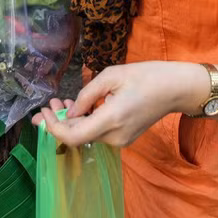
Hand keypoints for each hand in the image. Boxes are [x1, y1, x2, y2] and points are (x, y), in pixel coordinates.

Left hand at [32, 61, 205, 147]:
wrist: (175, 88)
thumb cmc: (145, 76)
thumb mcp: (111, 76)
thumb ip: (87, 95)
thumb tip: (71, 111)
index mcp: (110, 120)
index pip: (72, 136)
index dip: (53, 127)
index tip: (42, 112)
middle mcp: (114, 137)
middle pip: (77, 137)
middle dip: (60, 121)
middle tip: (50, 102)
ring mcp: (121, 141)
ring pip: (87, 135)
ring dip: (72, 121)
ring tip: (63, 101)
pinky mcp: (124, 139)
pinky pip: (98, 134)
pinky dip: (85, 122)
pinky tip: (81, 108)